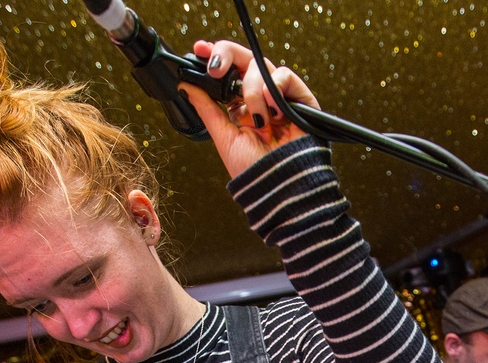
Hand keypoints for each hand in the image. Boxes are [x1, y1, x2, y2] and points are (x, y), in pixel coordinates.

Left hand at [182, 39, 318, 178]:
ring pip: (261, 67)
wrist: (281, 188)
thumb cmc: (256, 172)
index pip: (228, 71)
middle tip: (214, 67)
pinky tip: (272, 111)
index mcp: (241, 105)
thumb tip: (186, 86)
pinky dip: (275, 88)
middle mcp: (260, 97)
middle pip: (244, 60)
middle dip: (227, 56)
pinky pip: (286, 76)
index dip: (215, 56)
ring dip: (252, 90)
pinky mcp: (300, 99)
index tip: (199, 50)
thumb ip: (207, 108)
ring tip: (257, 118)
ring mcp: (279, 97)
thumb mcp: (224, 137)